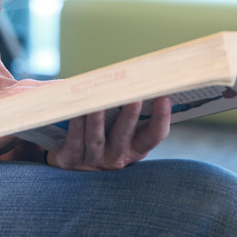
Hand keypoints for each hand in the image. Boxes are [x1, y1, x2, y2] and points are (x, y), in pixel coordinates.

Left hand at [48, 97, 171, 171]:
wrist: (71, 163)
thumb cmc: (102, 135)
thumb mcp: (120, 128)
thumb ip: (128, 107)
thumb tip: (134, 73)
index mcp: (135, 147)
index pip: (153, 136)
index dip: (161, 119)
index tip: (165, 97)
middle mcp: (117, 157)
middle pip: (124, 135)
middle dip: (130, 116)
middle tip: (135, 97)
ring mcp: (93, 160)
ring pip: (96, 139)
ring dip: (98, 120)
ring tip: (99, 101)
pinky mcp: (71, 161)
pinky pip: (74, 142)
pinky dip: (76, 126)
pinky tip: (75, 111)